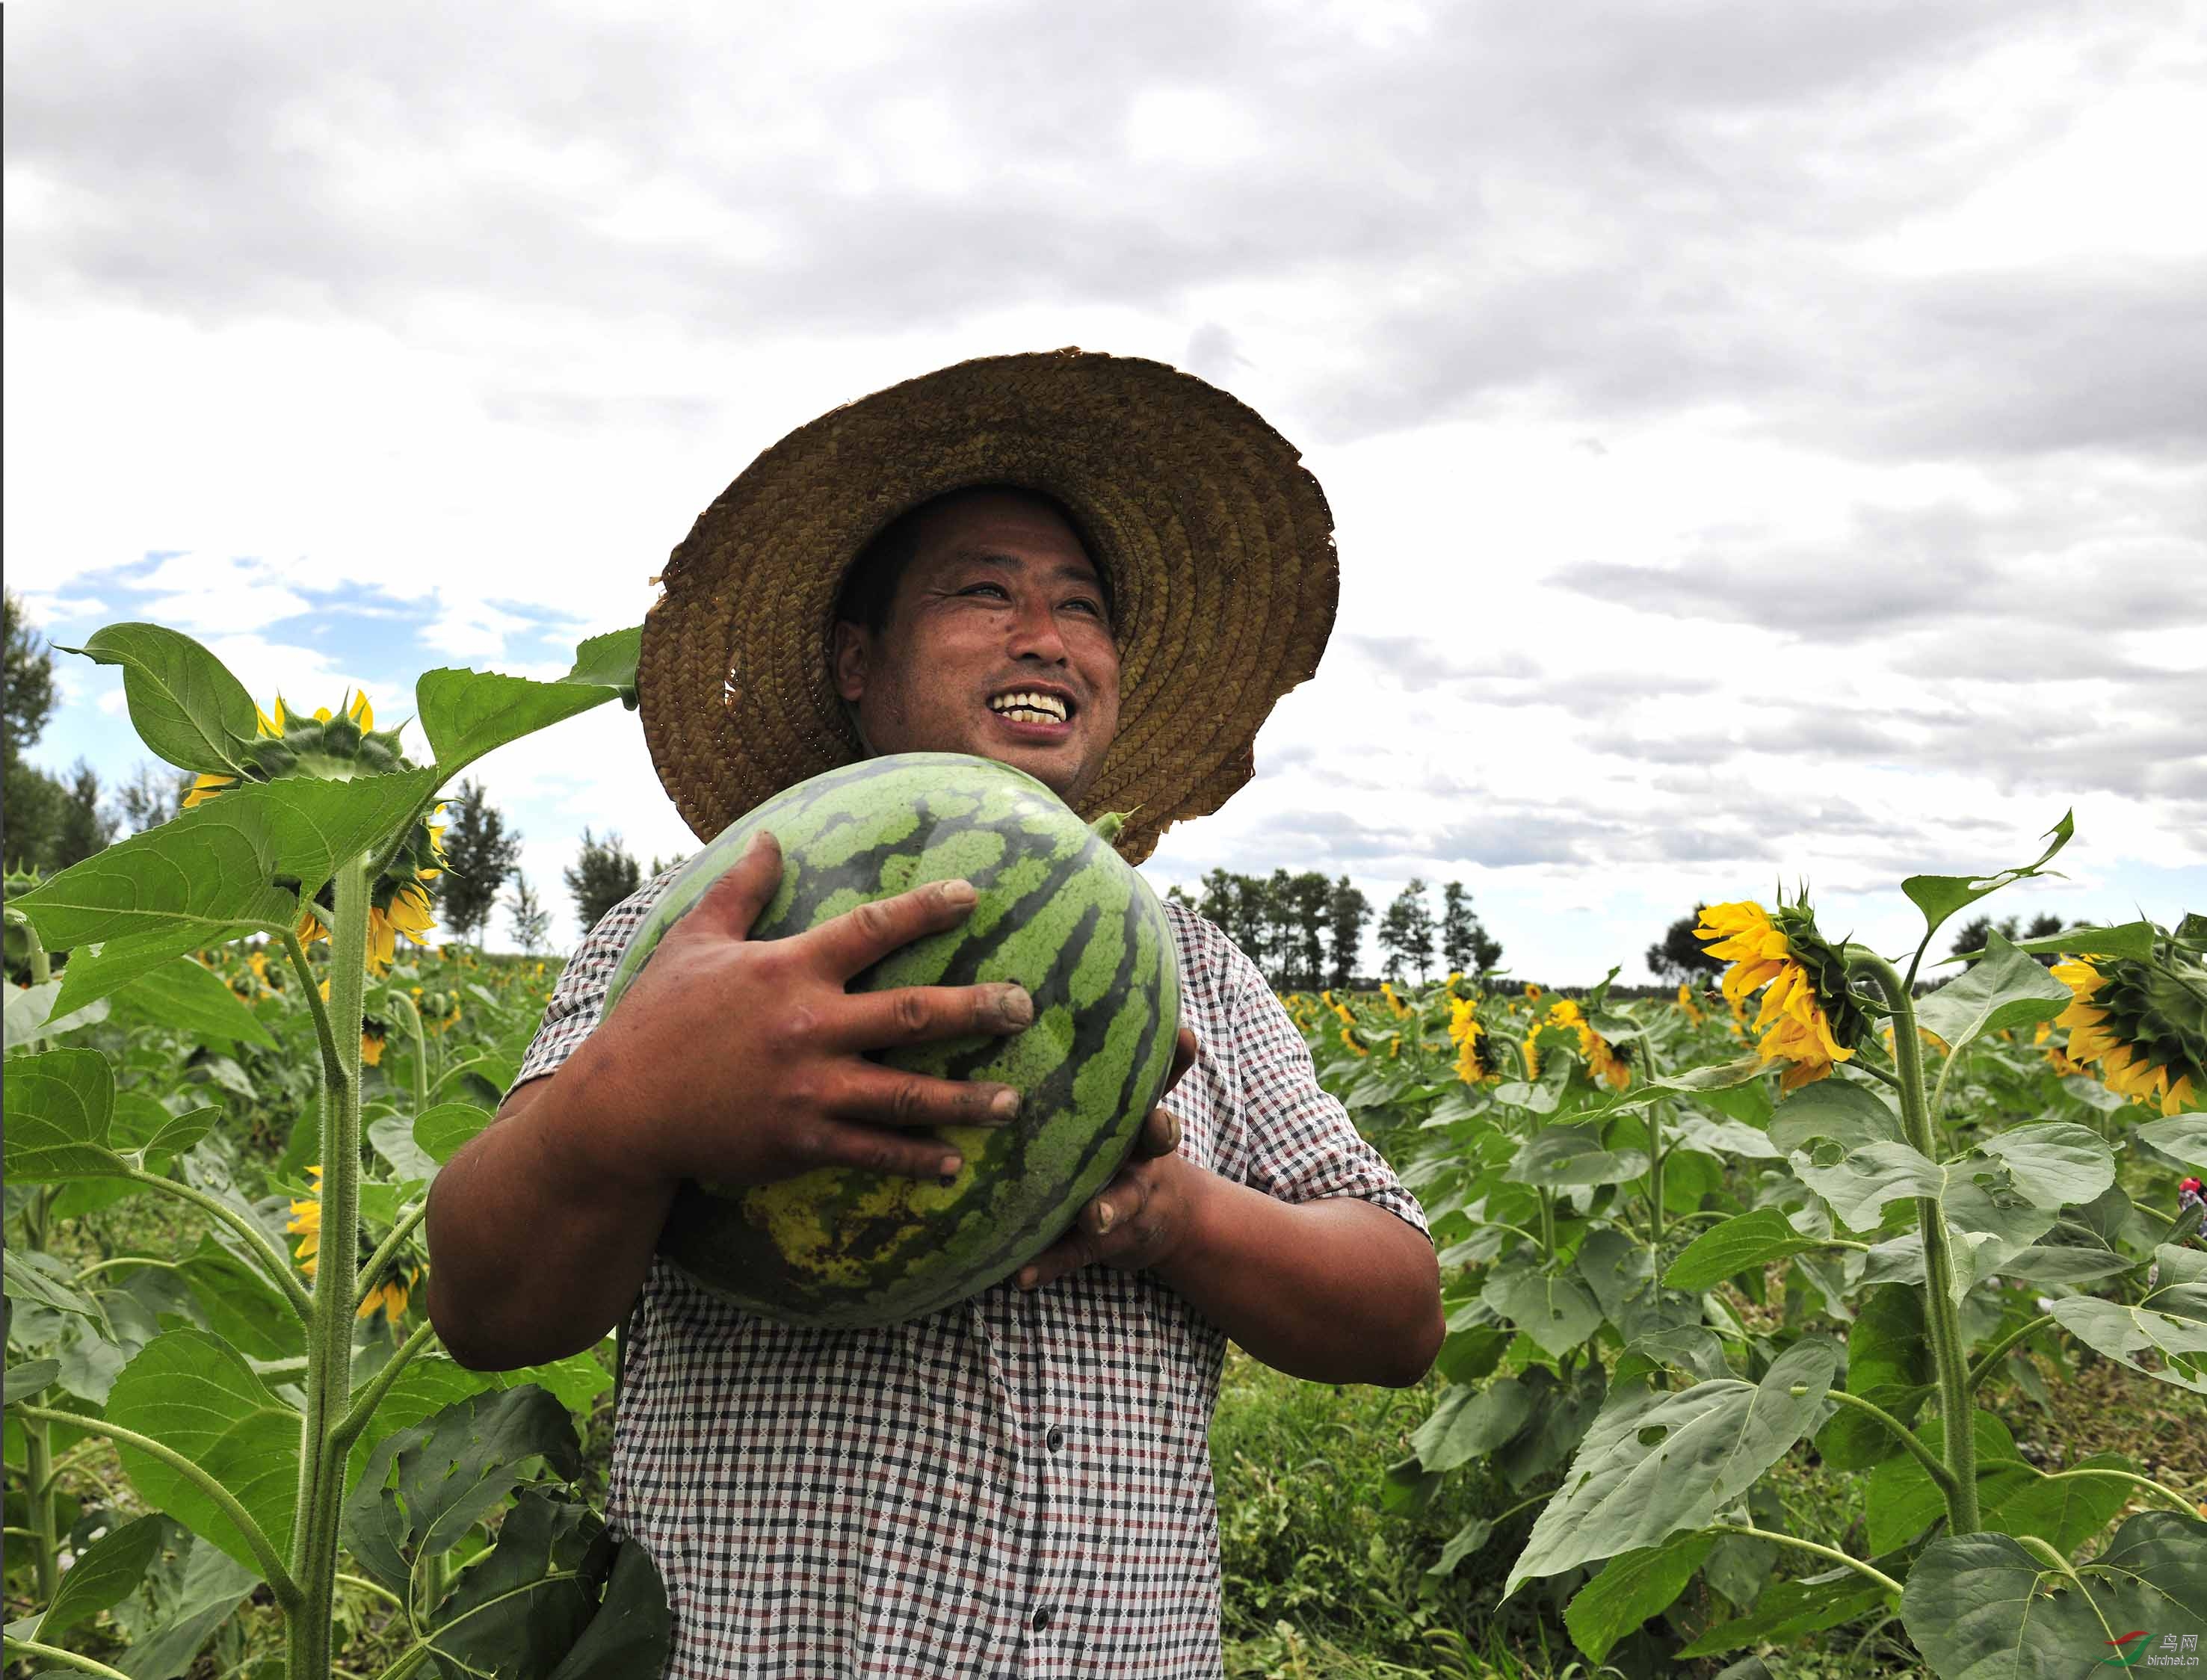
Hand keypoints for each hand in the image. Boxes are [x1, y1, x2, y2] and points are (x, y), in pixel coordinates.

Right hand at [562, 830, 1033, 1192]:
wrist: (620, 1109)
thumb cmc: (657, 1019)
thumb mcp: (694, 942)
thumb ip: (741, 889)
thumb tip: (771, 837)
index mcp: (788, 970)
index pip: (871, 929)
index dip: (925, 909)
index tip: (972, 896)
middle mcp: (808, 1026)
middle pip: (912, 1014)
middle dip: (977, 1011)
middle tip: (1024, 1008)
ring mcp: (808, 1089)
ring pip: (906, 1094)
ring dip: (964, 1099)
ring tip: (1012, 1101)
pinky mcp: (800, 1141)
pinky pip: (871, 1151)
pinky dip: (914, 1157)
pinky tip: (951, 1162)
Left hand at [1016, 1028, 1199, 1291]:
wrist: (1162, 1218)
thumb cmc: (1121, 1137)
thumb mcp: (1124, 1096)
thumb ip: (1104, 1048)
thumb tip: (1049, 957)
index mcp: (1141, 1114)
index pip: (1165, 1077)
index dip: (1178, 1057)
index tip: (1187, 1036)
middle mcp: (1141, 1154)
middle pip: (1158, 1138)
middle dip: (1160, 1132)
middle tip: (1161, 1129)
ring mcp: (1126, 1199)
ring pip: (1121, 1203)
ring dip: (1110, 1209)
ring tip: (1095, 1216)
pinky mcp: (1101, 1243)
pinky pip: (1073, 1256)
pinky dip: (1049, 1264)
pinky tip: (1021, 1276)